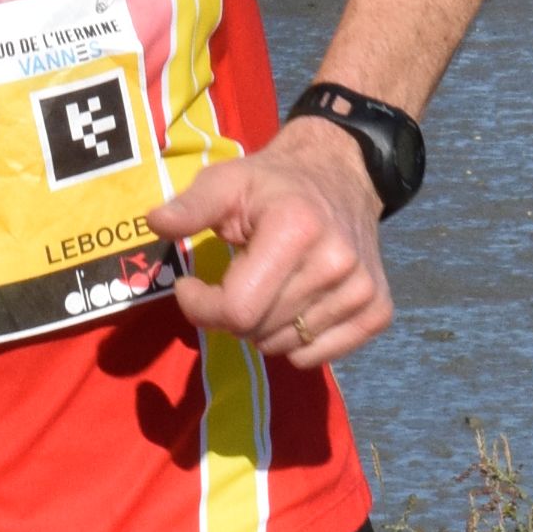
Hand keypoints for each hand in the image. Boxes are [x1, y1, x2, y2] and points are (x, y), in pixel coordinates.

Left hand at [150, 117, 391, 372]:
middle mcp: (336, 264)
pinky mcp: (378, 310)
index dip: (200, 307)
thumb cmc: (274, 184)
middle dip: (230, 315)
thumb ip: (190, 206)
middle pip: (257, 331)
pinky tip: (295, 303)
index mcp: (296, 230)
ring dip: (262, 328)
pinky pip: (316, 357)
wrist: (342, 174)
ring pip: (283, 347)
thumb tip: (154, 223)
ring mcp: (361, 291)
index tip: (192, 285)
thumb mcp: (226, 181)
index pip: (236, 309)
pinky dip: (295, 342)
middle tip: (235, 281)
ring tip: (268, 287)